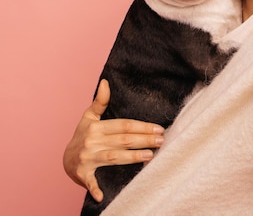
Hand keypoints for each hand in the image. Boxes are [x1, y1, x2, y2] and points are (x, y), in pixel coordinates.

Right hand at [62, 79, 164, 201]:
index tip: (158, 128)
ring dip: (132, 157)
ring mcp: (87, 159)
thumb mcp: (89, 117)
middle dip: (144, 140)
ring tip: (150, 155)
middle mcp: (91, 142)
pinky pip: (90, 182)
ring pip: (114, 157)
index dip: (142, 126)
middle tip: (161, 140)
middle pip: (123, 140)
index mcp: (95, 127)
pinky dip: (95, 189)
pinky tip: (103, 196)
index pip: (123, 125)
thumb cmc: (83, 135)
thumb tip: (106, 82)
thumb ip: (99, 101)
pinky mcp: (82, 174)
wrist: (65, 159)